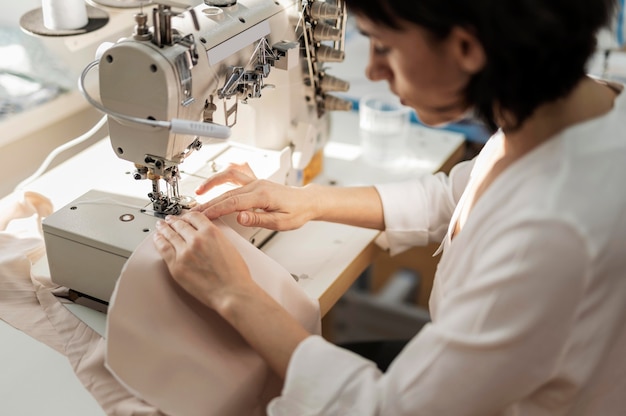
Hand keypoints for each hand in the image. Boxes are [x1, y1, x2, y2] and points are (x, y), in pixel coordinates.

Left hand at [152, 212, 256, 311]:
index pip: (194, 217)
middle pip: (180, 224)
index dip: (187, 216)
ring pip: (170, 235)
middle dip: (174, 221)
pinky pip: (164, 249)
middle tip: (170, 220)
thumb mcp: (229, 246)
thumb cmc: (235, 275)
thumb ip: (215, 237)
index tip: (184, 217)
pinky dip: (159, 241)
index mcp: (211, 232)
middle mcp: (196, 239)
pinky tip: (157, 239)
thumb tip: (206, 236)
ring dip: (164, 228)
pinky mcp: (176, 266)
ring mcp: (185, 252)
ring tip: (160, 226)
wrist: (232, 292)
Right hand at [192, 163, 317, 230]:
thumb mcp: (281, 222)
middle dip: (209, 202)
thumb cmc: (297, 212)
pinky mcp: (256, 182)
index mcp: (262, 195)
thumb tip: (240, 218)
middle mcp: (257, 185)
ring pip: (229, 179)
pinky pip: (237, 174)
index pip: (232, 203)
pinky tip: (216, 179)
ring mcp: (256, 181)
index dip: (215, 209)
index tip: (203, 216)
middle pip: (227, 193)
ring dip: (212, 183)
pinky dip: (224, 175)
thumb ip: (258, 220)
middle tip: (194, 212)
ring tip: (199, 192)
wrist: (307, 201)